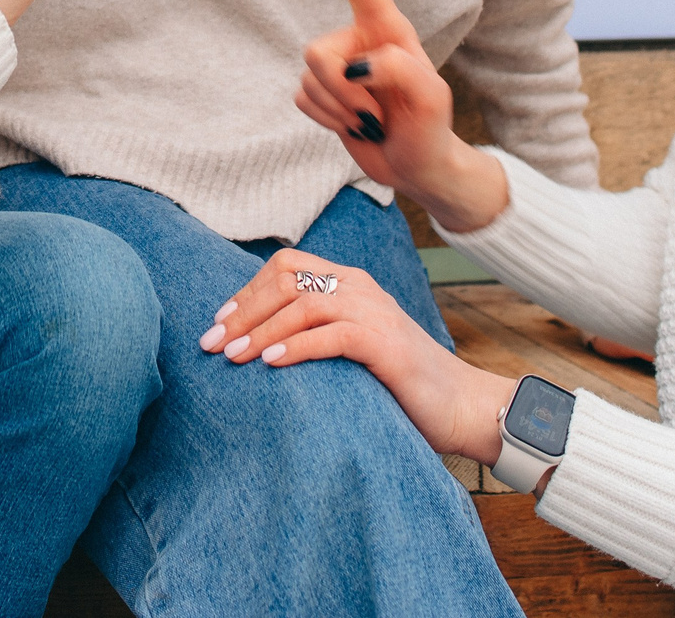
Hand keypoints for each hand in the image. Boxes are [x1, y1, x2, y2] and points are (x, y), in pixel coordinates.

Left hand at [197, 249, 513, 463]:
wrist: (463, 407)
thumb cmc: (401, 384)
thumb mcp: (352, 349)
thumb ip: (317, 335)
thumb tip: (258, 345)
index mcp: (350, 282)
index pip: (285, 267)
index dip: (246, 292)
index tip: (218, 324)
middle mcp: (361, 288)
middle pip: (286, 280)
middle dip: (243, 311)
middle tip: (211, 344)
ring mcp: (376, 312)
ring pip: (304, 304)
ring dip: (261, 330)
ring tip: (232, 356)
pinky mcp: (387, 343)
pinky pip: (333, 334)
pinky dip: (297, 346)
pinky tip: (271, 363)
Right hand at [295, 0, 509, 234]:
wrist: (418, 167)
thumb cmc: (431, 128)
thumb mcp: (431, 98)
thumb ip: (399, 69)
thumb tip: (355, 66)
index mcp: (388, 29)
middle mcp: (359, 41)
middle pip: (316, 52)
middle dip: (339, 88)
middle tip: (373, 112)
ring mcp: (338, 68)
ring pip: (308, 79)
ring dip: (338, 110)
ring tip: (371, 122)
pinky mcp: (323, 95)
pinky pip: (301, 99)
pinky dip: (326, 120)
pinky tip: (353, 127)